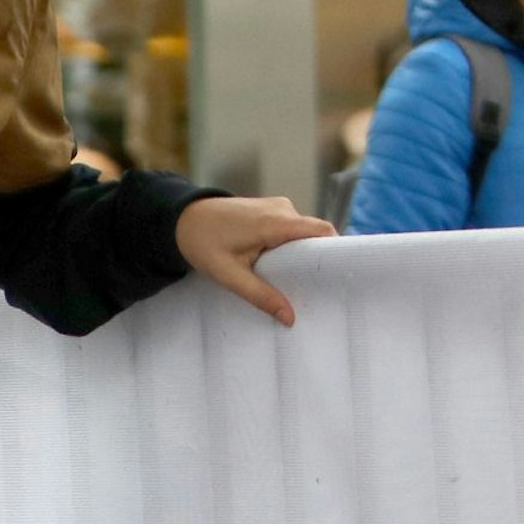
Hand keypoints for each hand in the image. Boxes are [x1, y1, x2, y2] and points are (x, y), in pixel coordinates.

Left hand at [174, 194, 332, 327]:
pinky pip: (292, 228)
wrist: (182, 219)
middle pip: (315, 234)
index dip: (337, 250)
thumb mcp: (230, 275)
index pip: (322, 230)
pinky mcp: (271, 209)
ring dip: (302, 254)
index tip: (341, 275)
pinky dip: (291, 246)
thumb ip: (261, 296)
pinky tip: (282, 266)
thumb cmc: (203, 244)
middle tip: (318, 288)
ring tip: (299, 281)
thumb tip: (290, 318)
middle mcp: (282, 209)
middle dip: (318, 259)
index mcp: (276, 222)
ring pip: (303, 233)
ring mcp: (277, 206)